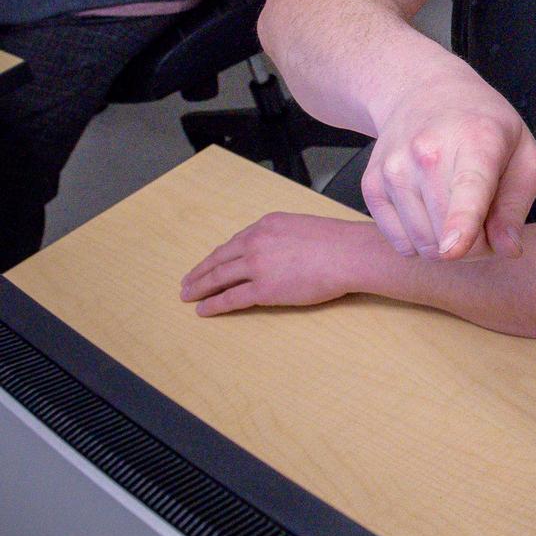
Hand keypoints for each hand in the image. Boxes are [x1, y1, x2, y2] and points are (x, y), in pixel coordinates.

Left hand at [180, 211, 377, 315]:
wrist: (348, 254)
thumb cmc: (336, 241)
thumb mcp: (301, 227)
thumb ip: (281, 237)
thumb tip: (276, 252)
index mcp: (265, 225)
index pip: (234, 243)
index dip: (217, 256)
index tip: (209, 264)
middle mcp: (255, 242)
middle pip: (219, 259)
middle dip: (200, 272)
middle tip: (187, 283)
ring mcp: (256, 266)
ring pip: (219, 278)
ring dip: (200, 288)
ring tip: (188, 296)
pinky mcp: (262, 289)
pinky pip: (230, 298)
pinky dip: (214, 305)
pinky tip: (203, 310)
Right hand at [363, 68, 535, 260]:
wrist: (422, 91)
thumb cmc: (483, 125)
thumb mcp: (523, 153)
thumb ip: (517, 205)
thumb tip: (507, 249)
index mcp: (476, 141)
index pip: (467, 188)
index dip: (461, 223)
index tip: (453, 249)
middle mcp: (427, 154)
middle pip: (447, 234)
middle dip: (475, 248)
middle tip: (487, 223)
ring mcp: (393, 170)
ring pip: (422, 244)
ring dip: (446, 247)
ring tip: (459, 212)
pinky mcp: (371, 186)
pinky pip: (399, 243)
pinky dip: (420, 241)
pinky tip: (432, 210)